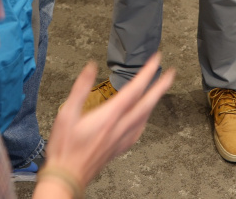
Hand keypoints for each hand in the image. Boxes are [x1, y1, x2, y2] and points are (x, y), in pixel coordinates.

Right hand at [41, 55, 174, 192]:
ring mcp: (122, 139)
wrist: (68, 176)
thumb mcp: (66, 114)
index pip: (134, 90)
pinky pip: (139, 129)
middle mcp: (120, 127)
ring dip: (155, 101)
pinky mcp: (120, 147)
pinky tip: (144, 117)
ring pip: (145, 116)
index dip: (147, 73)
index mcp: (109, 116)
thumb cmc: (65, 148)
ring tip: (160, 91)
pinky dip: (146, 117)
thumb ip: (80, 88)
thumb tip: (90, 67)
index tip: (156, 60)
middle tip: (171, 73)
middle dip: (160, 86)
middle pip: (146, 103)